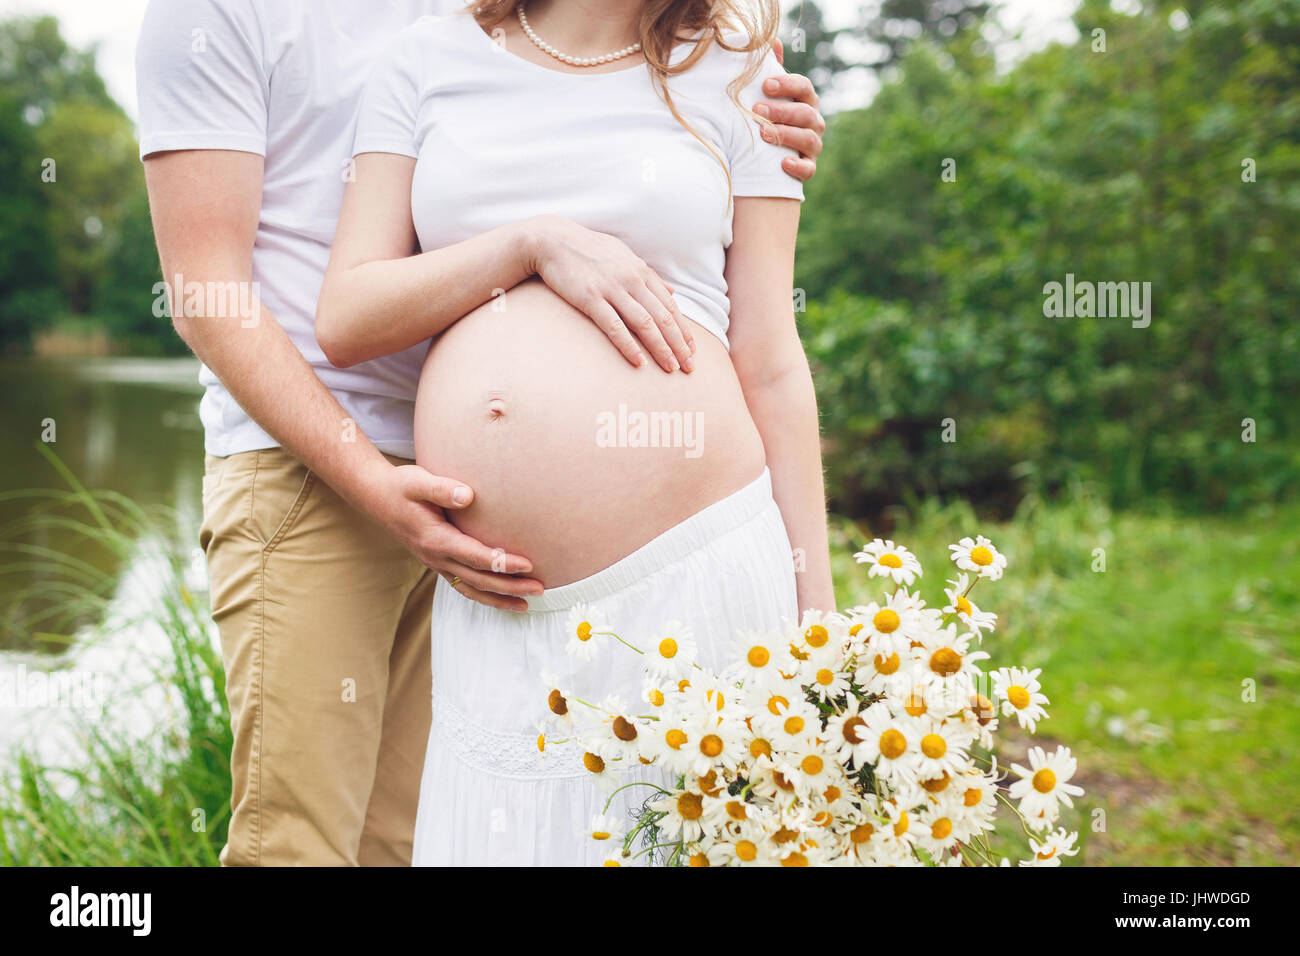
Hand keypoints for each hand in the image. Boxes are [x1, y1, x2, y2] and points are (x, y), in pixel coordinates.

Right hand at [363, 460, 542, 611]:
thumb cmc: (401, 486)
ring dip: (499, 599)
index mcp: (435, 539)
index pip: (475, 556)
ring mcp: (436, 563)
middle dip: (510, 587)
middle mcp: (436, 557)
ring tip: (526, 605)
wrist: (377, 497)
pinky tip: (502, 598)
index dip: (501, 563)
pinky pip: (464, 586)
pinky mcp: (439, 563)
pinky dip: (484, 595)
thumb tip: (468, 495)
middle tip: (540, 588)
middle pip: (478, 580)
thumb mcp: (418, 481)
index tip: (528, 564)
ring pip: (471, 589)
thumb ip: (442, 488)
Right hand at [523, 214, 696, 372]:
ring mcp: (611, 289)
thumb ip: (649, 275)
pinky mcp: (590, 299)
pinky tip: (639, 362)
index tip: (692, 351)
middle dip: (679, 345)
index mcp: (641, 271)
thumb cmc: (589, 250)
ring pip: (645, 324)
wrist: (552, 240)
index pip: (670, 306)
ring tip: (671, 368)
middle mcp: (631, 280)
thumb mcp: (624, 256)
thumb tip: (671, 291)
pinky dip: (629, 346)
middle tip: (689, 367)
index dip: (684, 330)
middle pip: (663, 318)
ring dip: (661, 348)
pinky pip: (615, 327)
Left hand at [757, 46, 824, 182]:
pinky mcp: (808, 167)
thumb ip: (772, 69)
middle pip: (805, 113)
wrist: (768, 154)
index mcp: (805, 100)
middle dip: (782, 111)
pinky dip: (798, 167)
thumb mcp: (771, 93)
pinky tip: (783, 163)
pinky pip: (809, 169)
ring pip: (808, 139)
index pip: (803, 88)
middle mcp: (813, 122)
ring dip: (786, 134)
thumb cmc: (770, 116)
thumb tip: (772, 40)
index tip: (766, 85)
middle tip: (757, 110)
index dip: (787, 84)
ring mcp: (813, 145)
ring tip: (764, 133)